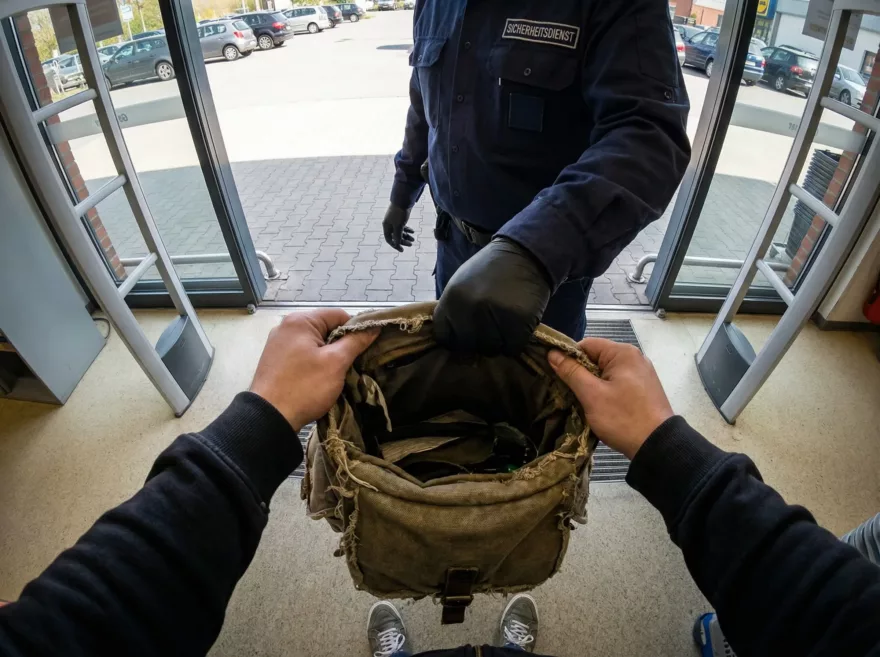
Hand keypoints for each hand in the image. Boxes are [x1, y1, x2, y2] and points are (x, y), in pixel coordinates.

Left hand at [249, 310, 378, 430]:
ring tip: (336, 374)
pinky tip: (318, 378)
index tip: (364, 350)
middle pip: (326, 328)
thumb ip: (355, 341)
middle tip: (351, 365)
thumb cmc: (305, 386)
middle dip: (341, 345)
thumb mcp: (336, 363)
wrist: (269, 417)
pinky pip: (302, 354)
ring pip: (314, 343)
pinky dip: (314, 362)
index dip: (356, 331)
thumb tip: (374, 327)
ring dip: (328, 356)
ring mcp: (278, 343)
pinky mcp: (275, 359)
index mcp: (300, 320)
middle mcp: (286, 326)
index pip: (339, 316)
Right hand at [382, 203, 414, 251]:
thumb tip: (396, 244)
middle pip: (395, 236)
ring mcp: (394, 221)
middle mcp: (389, 225)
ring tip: (413, 239)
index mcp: (386, 227)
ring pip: (399, 231)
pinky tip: (413, 231)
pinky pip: (402, 226)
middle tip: (411, 244)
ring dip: (406, 236)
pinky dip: (407, 230)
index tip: (402, 250)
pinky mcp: (399, 218)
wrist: (403, 200)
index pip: (389, 240)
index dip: (395, 245)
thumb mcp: (398, 226)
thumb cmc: (399, 213)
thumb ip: (397, 236)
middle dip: (403, 241)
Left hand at [434, 237, 550, 355]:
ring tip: (503, 325)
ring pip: (490, 349)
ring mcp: (496, 317)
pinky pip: (512, 348)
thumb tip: (450, 341)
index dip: (454, 339)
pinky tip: (515, 327)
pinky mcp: (520, 323)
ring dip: (496, 342)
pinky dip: (514, 342)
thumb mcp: (461, 283)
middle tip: (487, 330)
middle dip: (476, 342)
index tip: (463, 335)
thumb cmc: (489, 271)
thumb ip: (452, 310)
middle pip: (467, 346)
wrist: (525, 255)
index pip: (444, 337)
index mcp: (453, 299)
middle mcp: (471, 309)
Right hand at [547, 338, 673, 458]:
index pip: (586, 345)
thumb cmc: (623, 418)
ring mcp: (641, 373)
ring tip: (583, 401)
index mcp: (623, 353)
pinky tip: (600, 406)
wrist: (657, 445)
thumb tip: (552, 353)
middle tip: (569, 392)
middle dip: (581, 374)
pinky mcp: (643, 388)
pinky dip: (606, 391)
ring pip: (606, 372)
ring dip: (592, 385)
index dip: (569, 358)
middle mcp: (634, 357)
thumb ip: (571, 372)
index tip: (559, 376)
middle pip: (596, 358)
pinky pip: (617, 382)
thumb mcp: (592, 395)